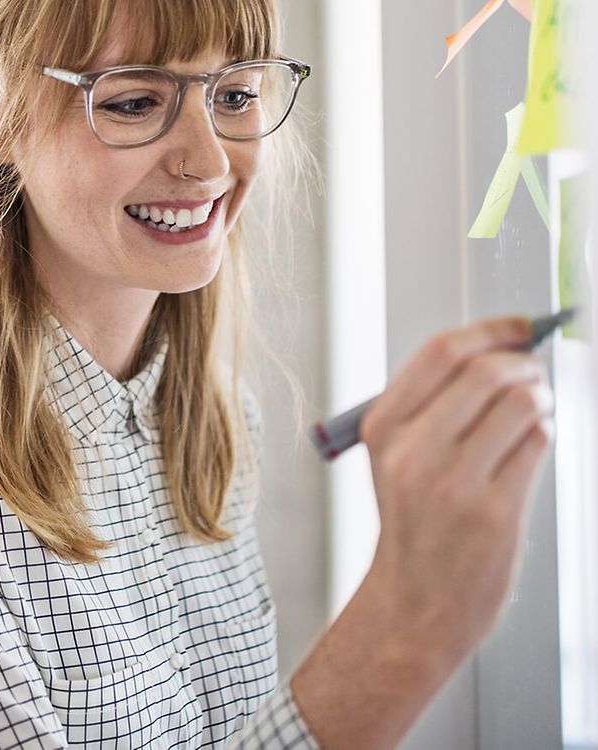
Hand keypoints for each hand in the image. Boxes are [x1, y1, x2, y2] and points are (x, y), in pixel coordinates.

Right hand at [360, 315, 553, 671]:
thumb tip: (499, 351)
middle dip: (524, 363)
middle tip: (534, 372)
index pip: (442, 352)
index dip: (490, 330)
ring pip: (519, 403)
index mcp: (384, 427)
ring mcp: (454, 483)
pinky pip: (536, 444)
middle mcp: (413, 451)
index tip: (519, 326)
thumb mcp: (396, 456)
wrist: (415, 604)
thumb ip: (434, 404)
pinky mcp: (494, 512)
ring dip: (541, 397)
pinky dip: (545, 431)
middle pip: (486, 372)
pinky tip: (533, 442)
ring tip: (537, 409)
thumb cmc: (414, 523)